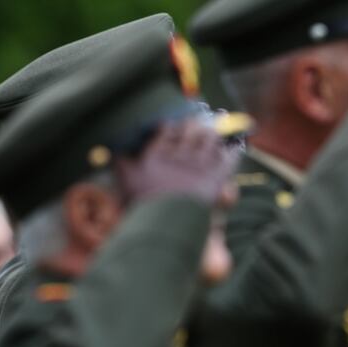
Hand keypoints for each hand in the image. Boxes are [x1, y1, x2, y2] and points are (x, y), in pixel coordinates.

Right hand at [115, 119, 238, 204]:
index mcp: (159, 151)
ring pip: (211, 138)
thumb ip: (120, 163)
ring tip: (215, 131)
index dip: (171, 125)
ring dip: (213, 133)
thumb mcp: (127, 182)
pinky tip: (236, 146)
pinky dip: (233, 150)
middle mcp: (181, 153)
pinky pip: (229, 156)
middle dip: (193, 125)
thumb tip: (111, 150)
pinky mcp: (216, 175)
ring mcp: (201, 163)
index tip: (173, 125)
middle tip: (195, 124)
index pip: (168, 129)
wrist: (168, 222)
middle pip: (191, 129)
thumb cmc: (145, 203)